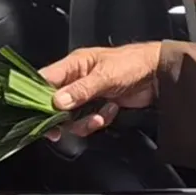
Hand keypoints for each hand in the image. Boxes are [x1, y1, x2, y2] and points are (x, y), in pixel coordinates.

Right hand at [39, 42, 161, 139]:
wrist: (159, 74)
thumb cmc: (133, 63)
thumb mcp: (106, 76)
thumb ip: (81, 90)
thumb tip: (57, 101)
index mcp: (74, 65)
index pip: (44, 79)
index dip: (36, 96)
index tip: (36, 113)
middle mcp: (76, 80)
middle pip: (54, 103)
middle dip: (60, 117)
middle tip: (60, 130)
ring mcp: (87, 94)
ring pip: (71, 116)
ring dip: (83, 122)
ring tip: (99, 117)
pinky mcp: (98, 106)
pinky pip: (88, 120)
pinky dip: (98, 121)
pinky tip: (110, 111)